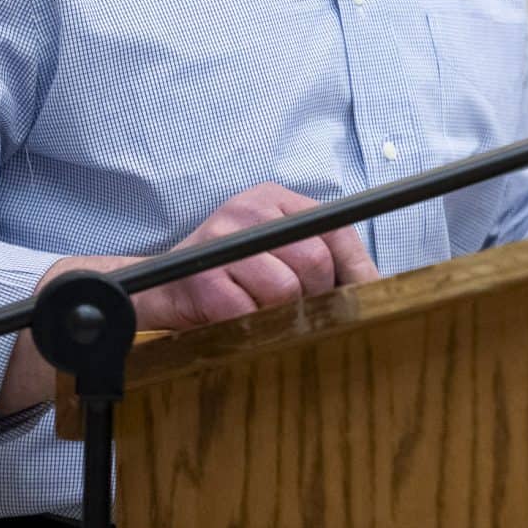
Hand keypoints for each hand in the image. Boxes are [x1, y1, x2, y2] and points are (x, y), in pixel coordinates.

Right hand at [130, 182, 381, 332]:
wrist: (157, 288)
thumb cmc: (228, 275)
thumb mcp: (273, 252)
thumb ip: (316, 258)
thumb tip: (370, 288)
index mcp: (274, 200)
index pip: (336, 228)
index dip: (358, 268)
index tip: (369, 297)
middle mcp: (248, 211)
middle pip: (315, 259)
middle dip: (316, 297)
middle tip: (302, 313)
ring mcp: (222, 242)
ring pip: (285, 289)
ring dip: (280, 315)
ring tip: (262, 313)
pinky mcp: (202, 278)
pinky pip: (250, 313)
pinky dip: (250, 327)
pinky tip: (237, 320)